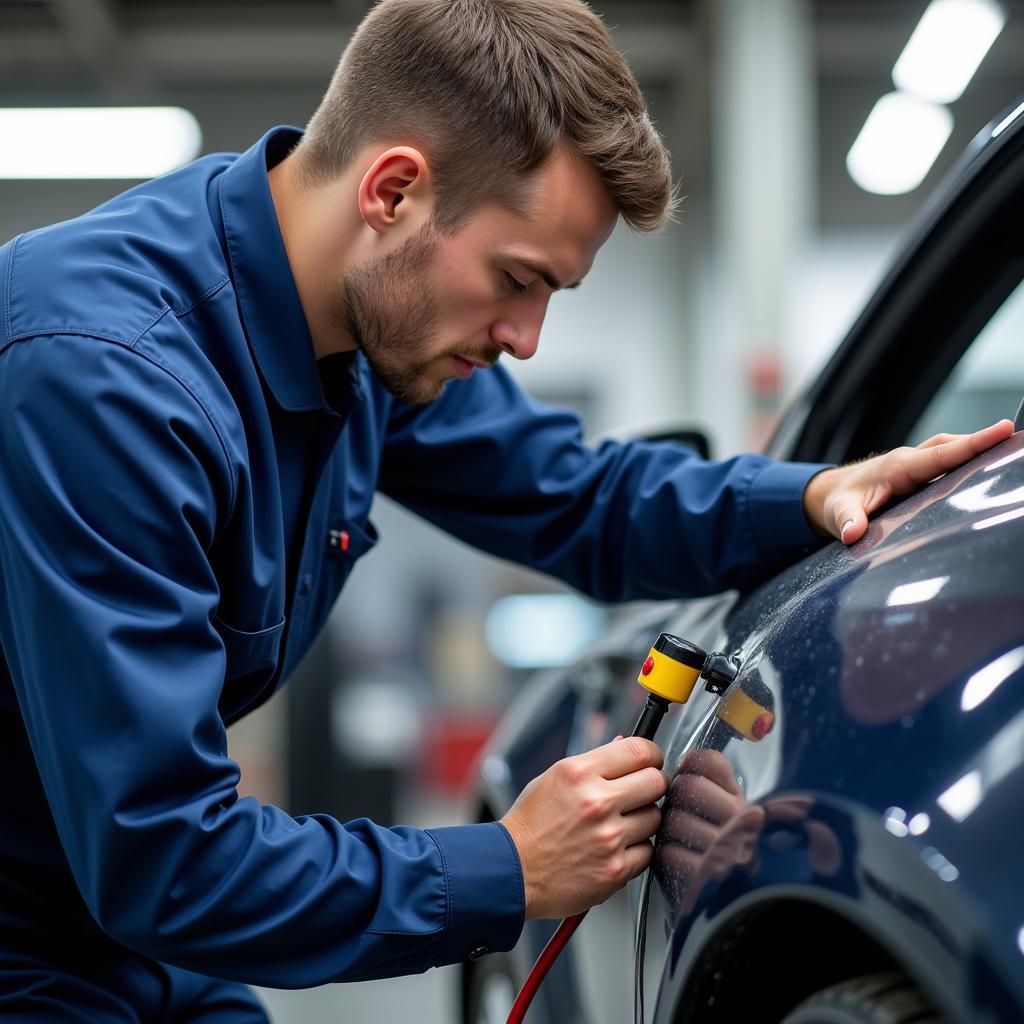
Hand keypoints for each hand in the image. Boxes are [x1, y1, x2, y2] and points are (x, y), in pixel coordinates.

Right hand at [500, 736, 666, 919]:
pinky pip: (647, 852)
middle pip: (656, 782)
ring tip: (617, 824)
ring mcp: (608, 838)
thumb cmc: (529, 825)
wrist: (511, 872)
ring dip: (642, 820)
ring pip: (655, 817)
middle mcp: (596, 802)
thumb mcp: (553, 778)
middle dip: (652, 784)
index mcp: (578, 773)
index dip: (652, 754)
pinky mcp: (615, 870)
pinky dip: (635, 850)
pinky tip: (613, 848)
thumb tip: (623, 745)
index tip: (651, 760)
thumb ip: (593, 763)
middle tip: (640, 792)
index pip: (639, 750)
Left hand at [803, 419, 1014, 544]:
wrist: (826, 495)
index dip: (972, 444)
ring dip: (977, 450)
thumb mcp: (836, 514)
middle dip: (984, 442)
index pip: (940, 455)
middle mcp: (910, 461)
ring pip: (951, 453)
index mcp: (897, 467)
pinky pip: (947, 465)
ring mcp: (915, 467)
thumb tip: (852, 533)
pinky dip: (967, 462)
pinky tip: (988, 470)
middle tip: (1017, 440)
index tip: (1002, 430)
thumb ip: (846, 521)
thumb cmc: (834, 501)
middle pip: (952, 447)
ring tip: (1011, 451)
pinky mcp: (919, 476)